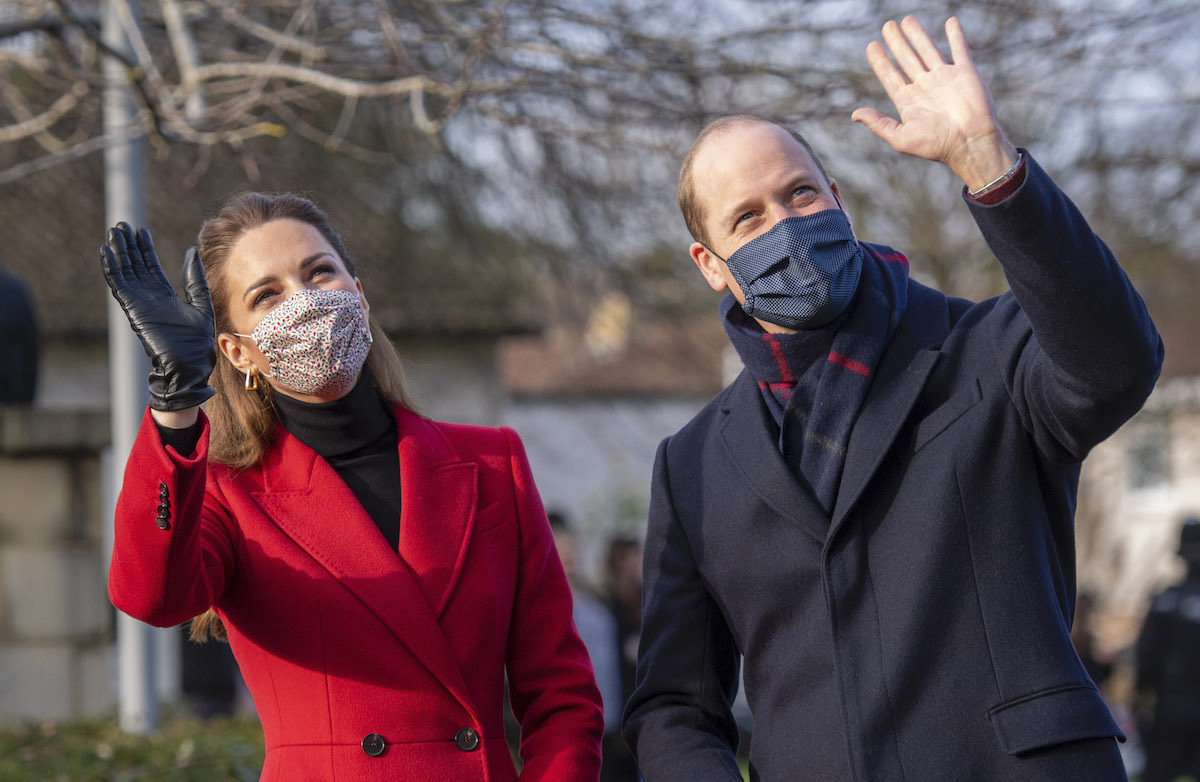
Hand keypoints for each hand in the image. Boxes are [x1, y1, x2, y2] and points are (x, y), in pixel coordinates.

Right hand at [100, 222, 216, 412]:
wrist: (188, 365)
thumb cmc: (197, 342)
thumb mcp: (201, 304)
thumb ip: (194, 279)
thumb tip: (192, 252)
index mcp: (164, 295)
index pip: (151, 267)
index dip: (144, 249)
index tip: (140, 231)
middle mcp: (149, 296)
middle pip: (134, 265)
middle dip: (128, 245)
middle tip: (121, 225)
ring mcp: (139, 301)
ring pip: (124, 271)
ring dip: (118, 252)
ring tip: (113, 231)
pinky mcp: (133, 308)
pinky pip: (119, 284)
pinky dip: (112, 268)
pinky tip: (106, 251)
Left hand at [851, 16, 1017, 190]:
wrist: (971, 143)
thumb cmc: (936, 146)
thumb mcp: (901, 138)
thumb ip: (878, 124)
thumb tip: (854, 114)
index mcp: (909, 101)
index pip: (890, 76)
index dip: (880, 61)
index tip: (871, 45)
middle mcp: (925, 87)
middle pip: (906, 58)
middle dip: (896, 42)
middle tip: (887, 26)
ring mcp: (944, 78)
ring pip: (927, 50)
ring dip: (917, 35)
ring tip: (907, 20)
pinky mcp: (965, 73)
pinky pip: (959, 49)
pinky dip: (955, 35)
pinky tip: (950, 22)